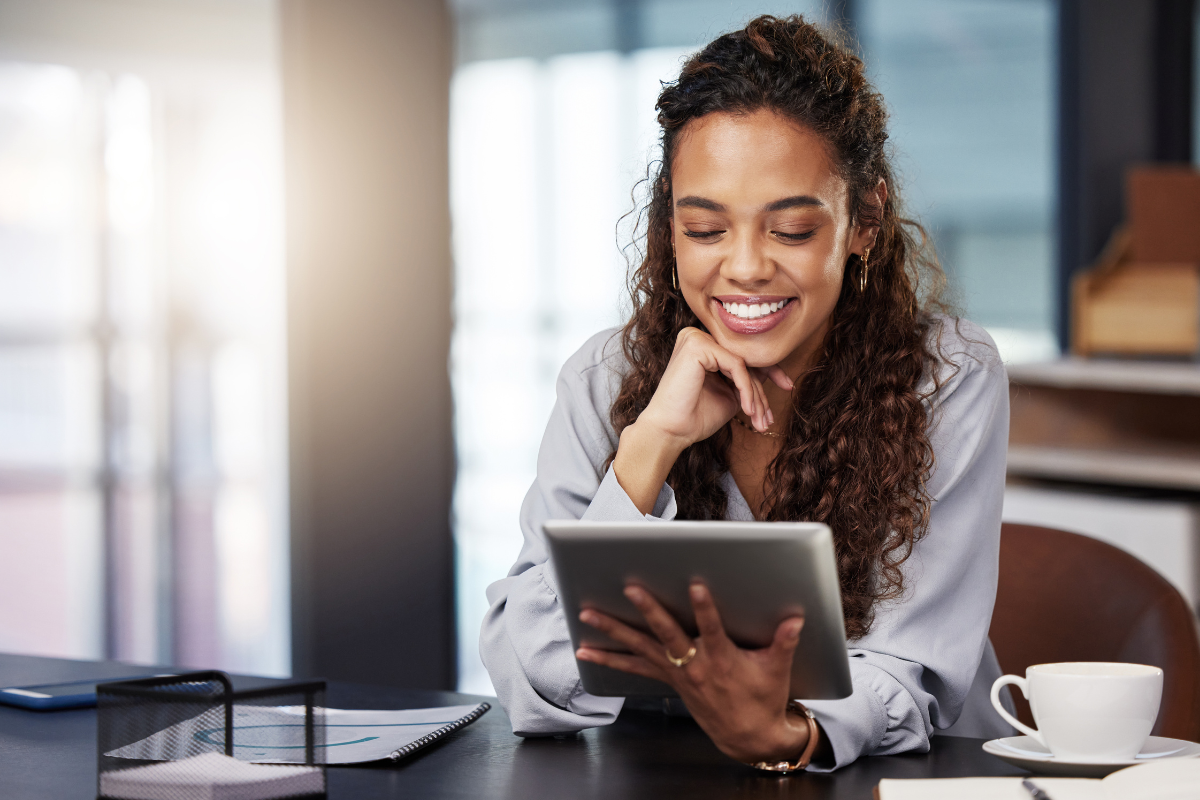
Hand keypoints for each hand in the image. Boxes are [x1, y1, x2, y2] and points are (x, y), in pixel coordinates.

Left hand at [575, 582, 811, 763]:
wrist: (748, 737)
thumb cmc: (763, 699)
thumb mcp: (776, 670)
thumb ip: (784, 641)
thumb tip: (796, 618)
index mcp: (722, 659)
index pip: (712, 628)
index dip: (704, 608)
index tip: (696, 586)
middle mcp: (694, 665)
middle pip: (667, 634)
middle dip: (649, 610)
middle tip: (632, 589)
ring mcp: (677, 674)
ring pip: (640, 648)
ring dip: (613, 631)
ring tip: (588, 614)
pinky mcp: (668, 680)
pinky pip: (633, 667)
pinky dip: (609, 659)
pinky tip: (586, 652)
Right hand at [611, 328, 792, 513]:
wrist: (671, 431)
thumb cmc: (694, 416)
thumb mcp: (730, 394)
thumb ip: (746, 380)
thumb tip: (774, 370)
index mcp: (702, 346)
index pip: (741, 355)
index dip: (769, 370)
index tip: (788, 386)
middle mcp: (697, 336)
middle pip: (744, 359)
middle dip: (762, 391)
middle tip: (769, 417)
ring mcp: (696, 338)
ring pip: (743, 364)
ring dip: (756, 395)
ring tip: (759, 420)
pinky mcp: (697, 345)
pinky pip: (736, 365)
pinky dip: (746, 389)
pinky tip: (747, 410)